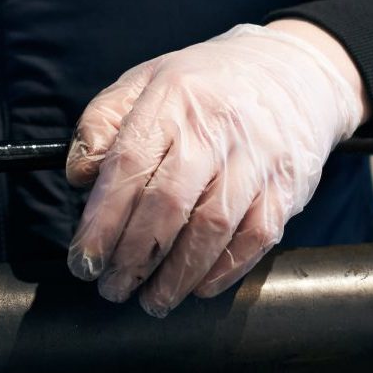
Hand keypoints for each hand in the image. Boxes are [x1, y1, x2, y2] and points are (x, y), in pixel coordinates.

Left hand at [64, 21, 368, 315]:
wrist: (292, 71)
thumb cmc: (204, 86)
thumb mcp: (145, 81)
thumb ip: (103, 122)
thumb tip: (80, 175)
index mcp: (171, 98)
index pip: (128, 164)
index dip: (102, 219)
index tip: (83, 259)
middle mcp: (216, 127)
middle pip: (168, 203)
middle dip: (133, 256)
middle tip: (110, 288)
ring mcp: (257, 157)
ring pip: (213, 227)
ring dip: (177, 274)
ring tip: (150, 301)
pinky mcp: (289, 185)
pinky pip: (257, 237)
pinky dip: (225, 270)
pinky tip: (198, 287)